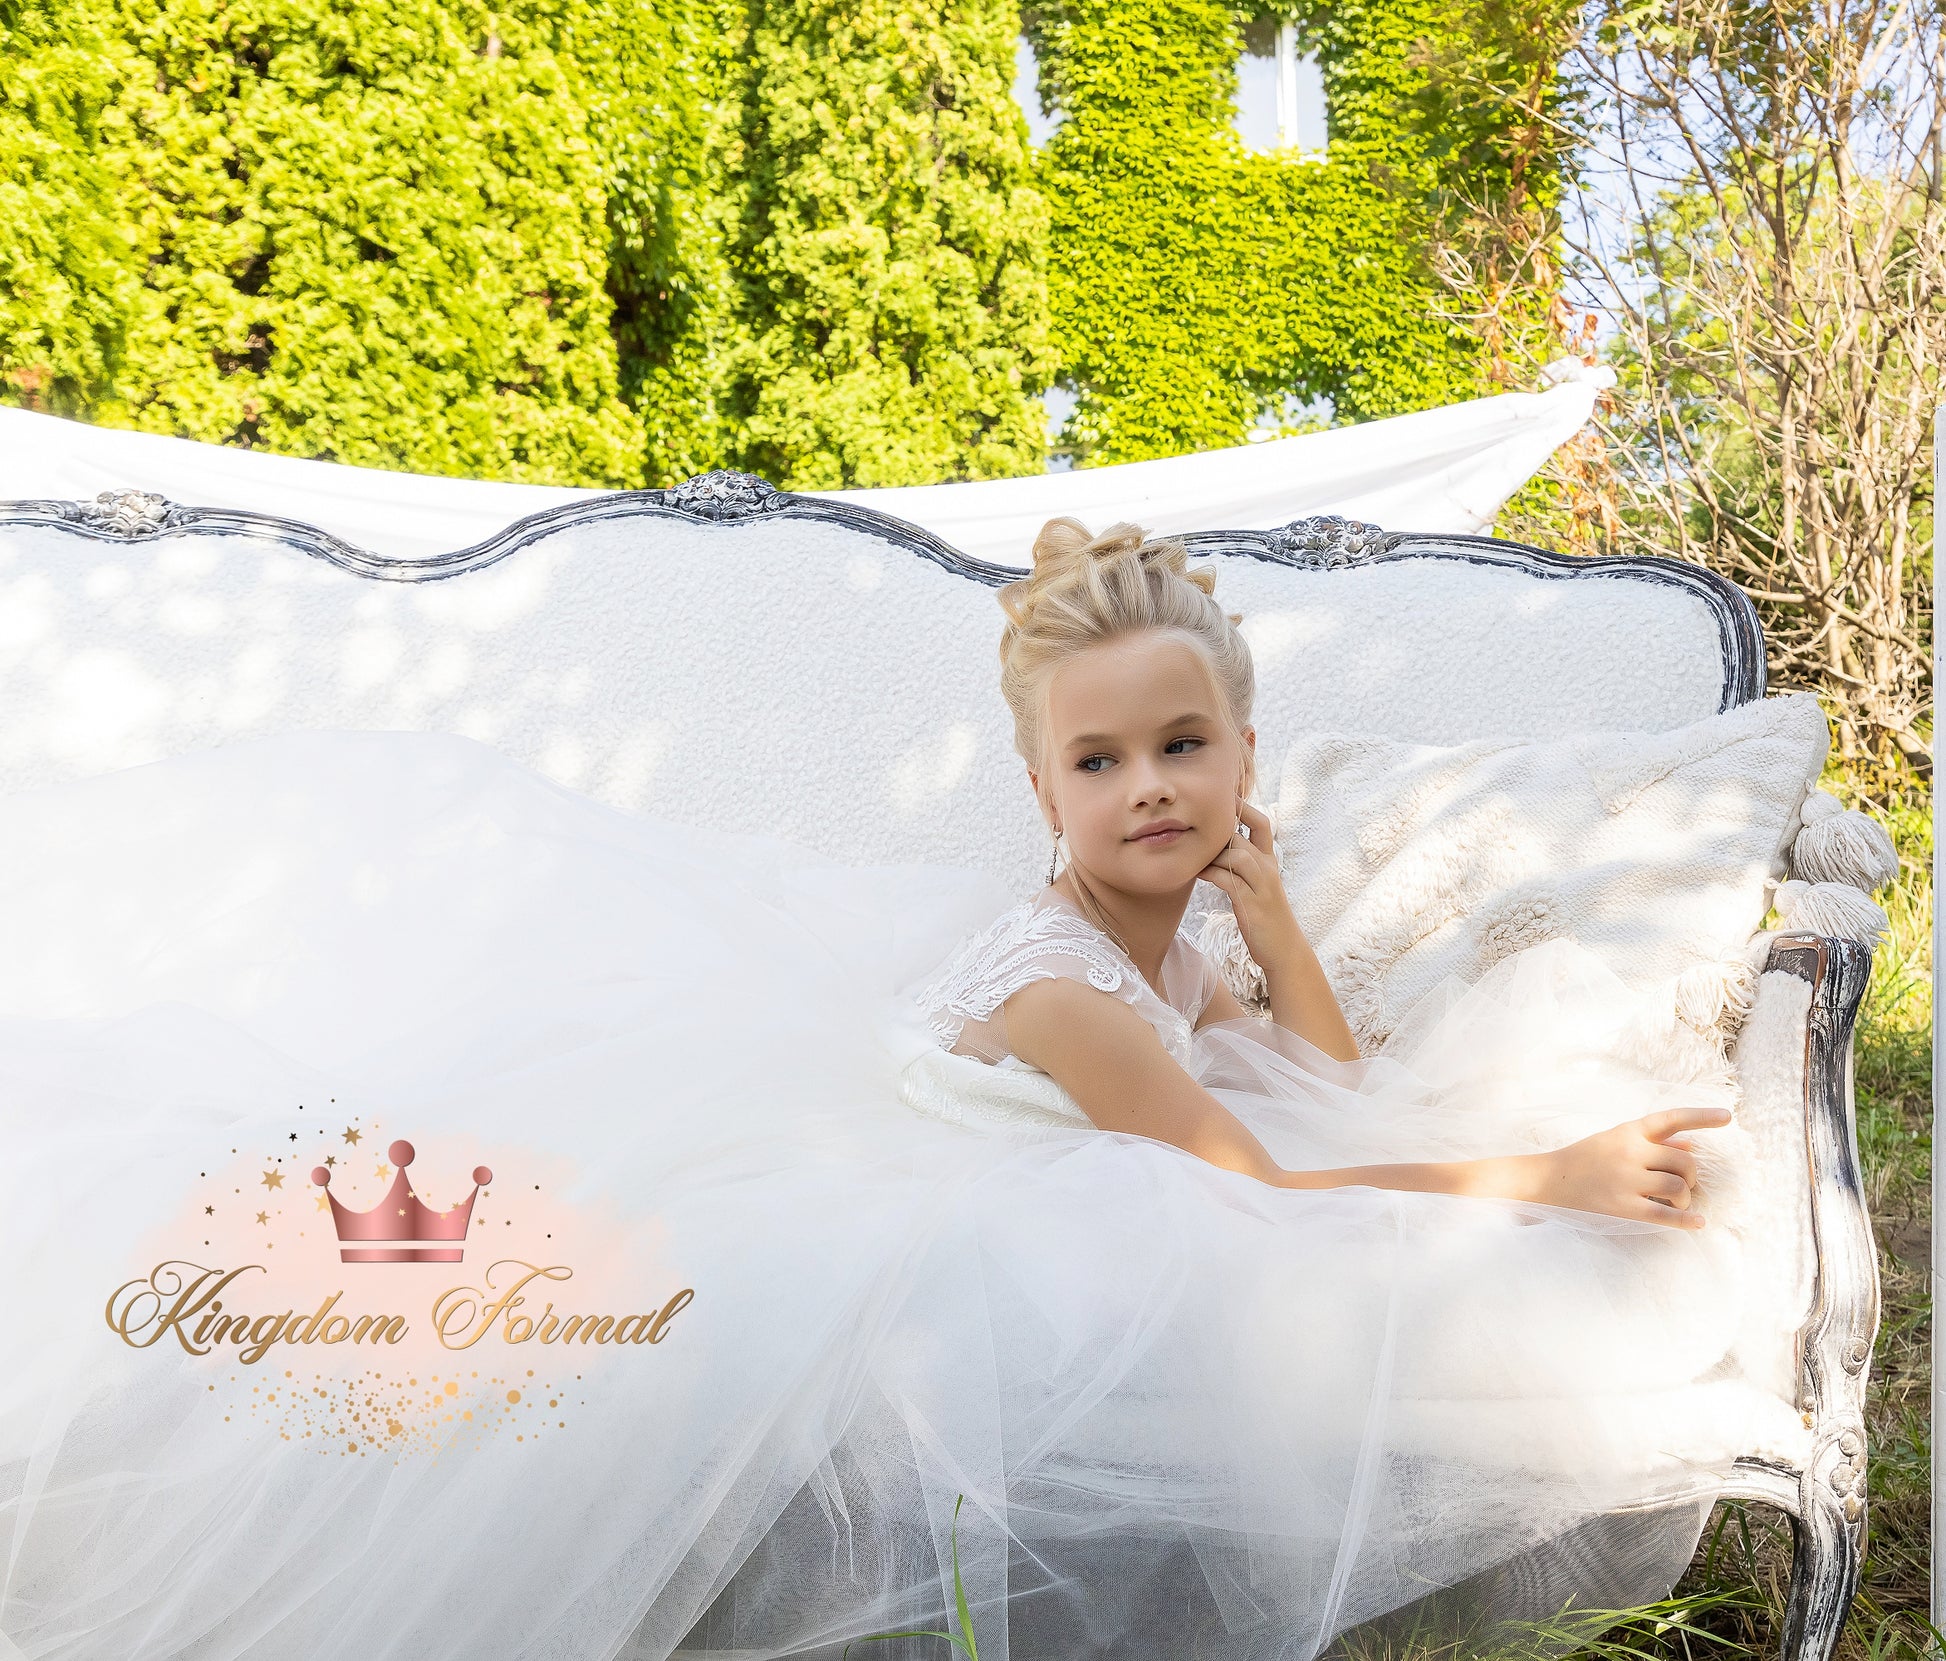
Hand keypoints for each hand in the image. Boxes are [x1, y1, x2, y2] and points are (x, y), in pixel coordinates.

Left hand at [1197, 796, 1301, 972]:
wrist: (1284, 949)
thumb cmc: (1264, 917)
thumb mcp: (1257, 886)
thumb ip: (1241, 867)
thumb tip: (1213, 851)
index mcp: (1269, 861)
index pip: (1261, 823)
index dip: (1244, 807)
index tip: (1224, 794)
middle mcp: (1268, 868)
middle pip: (1242, 835)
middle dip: (1216, 829)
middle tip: (1190, 823)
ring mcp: (1262, 885)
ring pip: (1236, 854)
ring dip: (1211, 853)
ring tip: (1190, 852)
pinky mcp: (1252, 904)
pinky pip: (1228, 880)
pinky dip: (1210, 873)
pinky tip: (1197, 872)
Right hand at [1517, 1106, 1730, 1228]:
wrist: (1547, 1181)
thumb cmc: (1585, 1159)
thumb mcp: (1615, 1140)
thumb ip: (1652, 1141)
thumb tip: (1690, 1143)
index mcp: (1628, 1131)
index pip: (1671, 1119)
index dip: (1701, 1117)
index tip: (1727, 1116)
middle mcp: (1630, 1152)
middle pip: (1684, 1161)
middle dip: (1692, 1175)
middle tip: (1686, 1184)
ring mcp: (1626, 1180)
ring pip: (1678, 1187)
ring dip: (1685, 1198)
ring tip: (1677, 1203)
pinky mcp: (1623, 1206)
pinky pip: (1664, 1214)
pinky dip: (1685, 1220)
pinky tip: (1698, 1223)